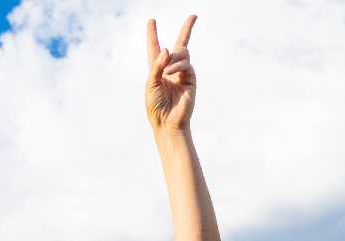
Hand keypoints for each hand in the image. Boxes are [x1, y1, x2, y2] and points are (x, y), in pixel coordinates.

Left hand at [145, 15, 196, 132]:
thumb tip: (168, 48)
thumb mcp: (150, 84)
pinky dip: (176, 66)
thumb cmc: (155, 106)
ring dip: (172, 59)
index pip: (155, 48)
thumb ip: (156, 66)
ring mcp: (182, 73)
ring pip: (181, 53)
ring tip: (165, 73)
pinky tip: (170, 74)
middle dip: (187, 29)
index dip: (153, 34)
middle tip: (194, 16)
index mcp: (156, 70)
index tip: (151, 21)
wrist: (167, 122)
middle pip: (179, 44)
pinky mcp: (191, 78)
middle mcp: (170, 69)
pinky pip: (185, 64)